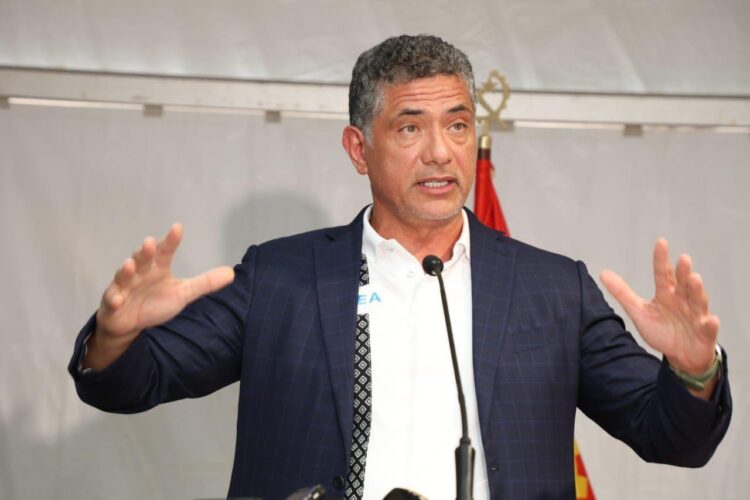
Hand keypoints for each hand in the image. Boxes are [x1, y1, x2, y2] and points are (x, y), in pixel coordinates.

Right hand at [85, 224, 234, 369]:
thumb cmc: (155, 302)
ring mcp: (124, 286)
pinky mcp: (112, 303)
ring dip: (127, 270)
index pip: (165, 251)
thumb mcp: (182, 294)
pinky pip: (111, 299)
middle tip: (150, 243)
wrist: (129, 323)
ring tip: (130, 264)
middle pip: (143, 259)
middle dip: (145, 252)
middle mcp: (140, 272)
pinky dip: (113, 298)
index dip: (171, 240)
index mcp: (158, 268)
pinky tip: (117, 298)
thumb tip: (231, 273)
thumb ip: (204, 283)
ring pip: (124, 275)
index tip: (178, 227)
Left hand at [600, 239, 718, 377]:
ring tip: (695, 278)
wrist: (680, 355)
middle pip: (683, 284)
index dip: (661, 259)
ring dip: (696, 290)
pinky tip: (711, 319)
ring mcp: (696, 315)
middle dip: (683, 272)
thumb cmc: (661, 330)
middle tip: (683, 258)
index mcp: (666, 294)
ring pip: (697, 301)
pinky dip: (710, 324)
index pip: (663, 274)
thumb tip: (603, 273)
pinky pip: (708, 328)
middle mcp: (683, 300)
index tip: (661, 242)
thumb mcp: (639, 311)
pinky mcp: (704, 333)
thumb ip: (622, 293)